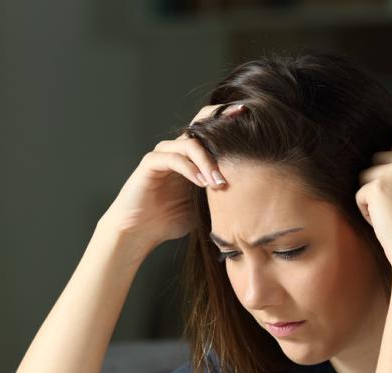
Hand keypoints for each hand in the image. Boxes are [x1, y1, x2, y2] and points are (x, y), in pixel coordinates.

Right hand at [102, 103, 246, 249]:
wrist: (139, 232)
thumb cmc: (170, 220)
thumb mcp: (204, 208)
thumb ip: (221, 196)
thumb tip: (252, 197)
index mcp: (193, 158)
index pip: (212, 133)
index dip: (229, 123)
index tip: (252, 121)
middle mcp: (178, 151)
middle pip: (200, 126)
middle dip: (221, 122)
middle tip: (243, 123)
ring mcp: (164, 154)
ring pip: (189, 144)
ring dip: (207, 162)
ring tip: (218, 184)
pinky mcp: (151, 163)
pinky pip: (173, 158)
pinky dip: (189, 169)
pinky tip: (201, 183)